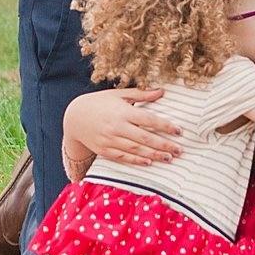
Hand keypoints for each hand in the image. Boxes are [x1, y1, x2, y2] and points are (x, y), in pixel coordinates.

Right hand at [62, 87, 181, 166]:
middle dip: (164, 145)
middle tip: (180, 150)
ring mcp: (110, 140)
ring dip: (154, 155)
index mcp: (122, 111)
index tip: (179, 131)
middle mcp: (117, 127)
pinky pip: (123, 157)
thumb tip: (161, 91)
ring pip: (136, 150)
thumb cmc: (100, 103)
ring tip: (169, 158)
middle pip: (145, 138)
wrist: (75, 117)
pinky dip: (136, 161)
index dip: (165, 126)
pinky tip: (149, 162)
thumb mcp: (119, 94)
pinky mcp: (104, 150)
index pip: (148, 120)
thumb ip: (141, 94)